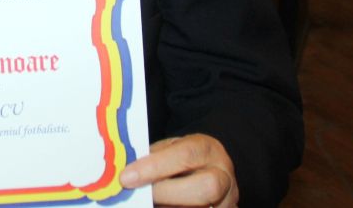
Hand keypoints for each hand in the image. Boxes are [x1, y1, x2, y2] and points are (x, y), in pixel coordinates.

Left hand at [120, 134, 237, 206]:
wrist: (208, 168)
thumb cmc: (181, 159)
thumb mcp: (168, 150)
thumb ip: (152, 160)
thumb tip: (124, 173)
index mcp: (207, 149)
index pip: (186, 155)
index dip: (155, 167)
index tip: (127, 177)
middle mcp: (223, 174)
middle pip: (205, 188)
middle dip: (167, 193)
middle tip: (138, 195)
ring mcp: (228, 200)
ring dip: (170, 206)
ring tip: (149, 201)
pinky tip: (162, 206)